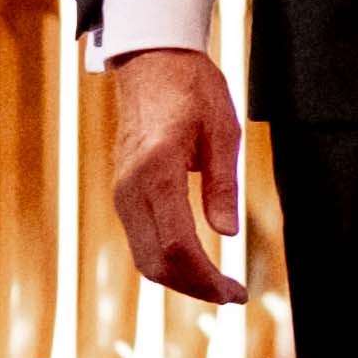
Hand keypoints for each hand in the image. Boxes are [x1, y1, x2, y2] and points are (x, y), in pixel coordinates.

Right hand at [105, 45, 246, 302]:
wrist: (151, 61)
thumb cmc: (191, 88)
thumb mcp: (223, 130)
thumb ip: (223, 185)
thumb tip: (226, 234)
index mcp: (158, 171)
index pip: (177, 246)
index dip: (206, 279)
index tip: (234, 292)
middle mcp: (131, 188)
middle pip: (156, 263)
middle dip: (195, 288)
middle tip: (232, 295)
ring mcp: (122, 192)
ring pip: (145, 258)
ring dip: (180, 280)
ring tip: (218, 286)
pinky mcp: (124, 193)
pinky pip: (141, 241)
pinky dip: (167, 262)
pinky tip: (196, 264)